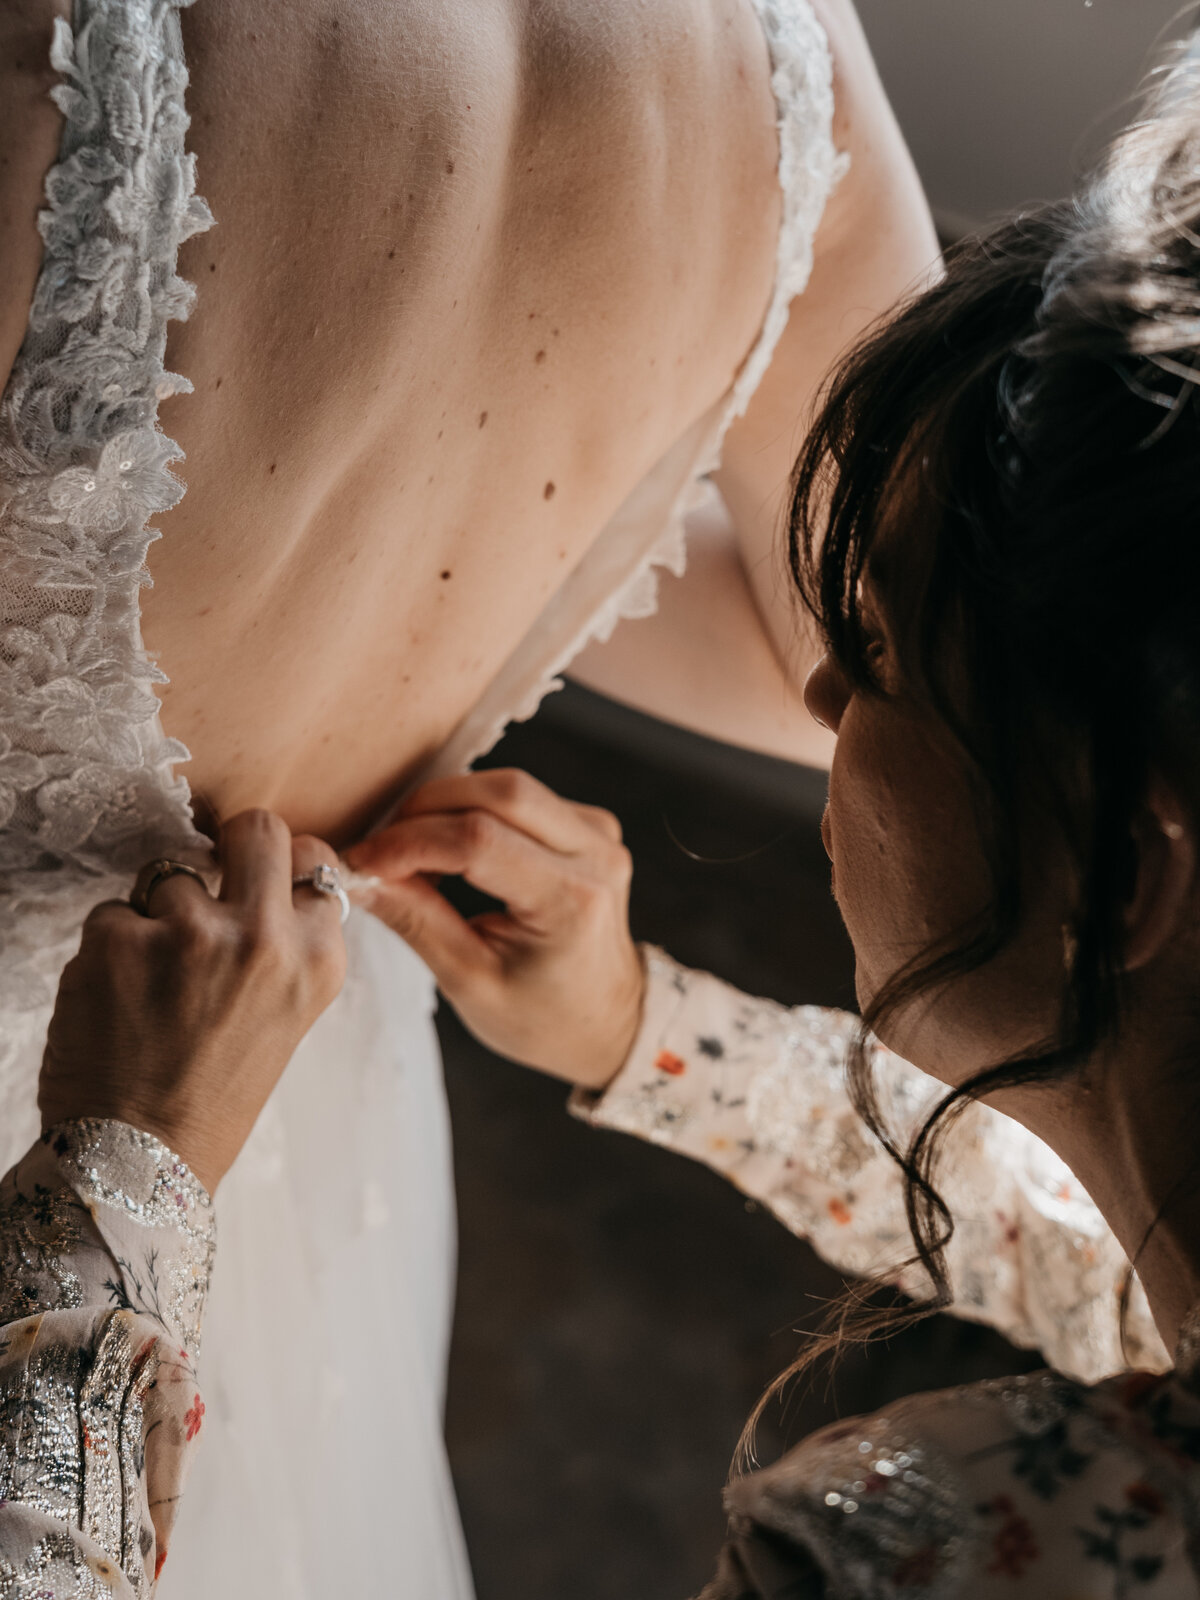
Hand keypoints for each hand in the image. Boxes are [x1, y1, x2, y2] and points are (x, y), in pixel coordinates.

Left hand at [39, 811, 347, 1192]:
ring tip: (155, 983)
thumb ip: (289, 943)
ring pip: (169, 874)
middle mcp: (264, 938)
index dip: (280, 866)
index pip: (314, 860)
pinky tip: (120, 999)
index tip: (259, 881)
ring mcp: (190, 933)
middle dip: (227, 846)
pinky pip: (112, 911)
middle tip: (207, 885)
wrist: (144, 1163)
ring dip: (156, 915)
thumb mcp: (288, 1015)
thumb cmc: (215, 1094)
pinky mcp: (120, 939)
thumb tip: (273, 873)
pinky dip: (109, 949)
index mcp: (317, 958)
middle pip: (256, 828)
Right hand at [345, 770, 644, 1088]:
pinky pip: (522, 798)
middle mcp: (596, 856)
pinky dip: (474, 810)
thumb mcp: (469, 982)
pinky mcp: (590, 825)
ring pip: (509, 787)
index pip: (478, 841)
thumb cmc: (542, 1016)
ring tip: (411, 853)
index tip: (361, 862)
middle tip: (382, 850)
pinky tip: (449, 848)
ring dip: (447, 807)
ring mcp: (600, 835)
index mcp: (571, 903)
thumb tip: (359, 874)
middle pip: (499, 792)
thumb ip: (415, 919)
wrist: (606, 1022)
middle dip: (424, 810)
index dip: (408, 843)